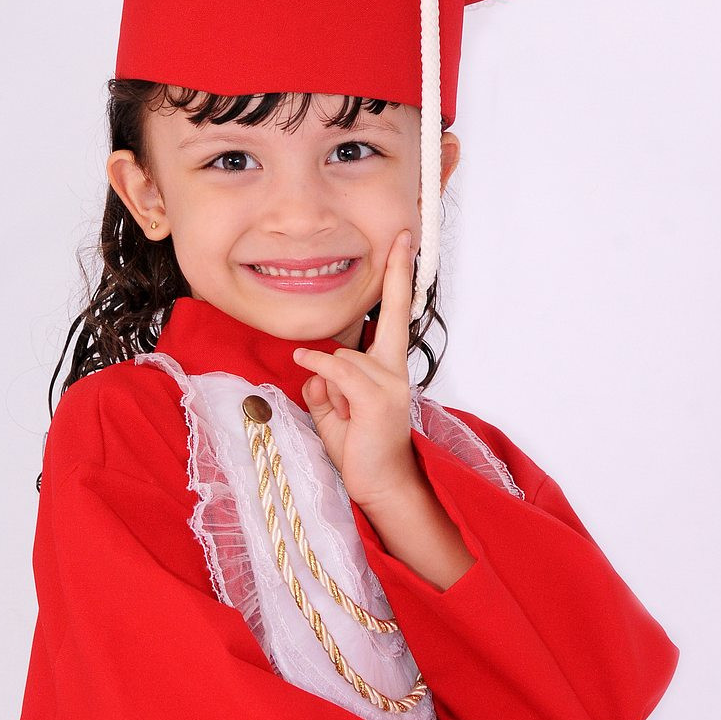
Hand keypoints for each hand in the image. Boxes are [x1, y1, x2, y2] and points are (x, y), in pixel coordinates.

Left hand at [293, 229, 417, 510]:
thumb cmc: (359, 447)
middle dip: (396, 272)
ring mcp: (390, 383)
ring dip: (330, 389)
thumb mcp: (333, 411)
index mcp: (387, 368)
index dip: (397, 278)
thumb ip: (326, 386)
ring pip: (342, 359)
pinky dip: (320, 372)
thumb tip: (317, 371)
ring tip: (343, 420)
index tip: (402, 242)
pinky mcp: (377, 399)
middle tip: (401, 234)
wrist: (381, 485)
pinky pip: (337, 370)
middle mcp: (394, 369)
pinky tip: (318, 384)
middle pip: (392, 313)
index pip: (392, 315)